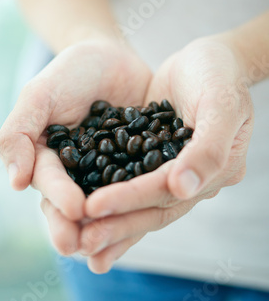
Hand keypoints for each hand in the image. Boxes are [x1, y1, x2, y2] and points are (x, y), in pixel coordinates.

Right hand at [0, 38, 151, 252]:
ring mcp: (110, 172)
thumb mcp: (40, 94)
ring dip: (110, 227)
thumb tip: (15, 181)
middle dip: (77, 227)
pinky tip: (156, 215)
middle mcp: (78, 173)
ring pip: (108, 203)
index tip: (74, 210)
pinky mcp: (140, 166)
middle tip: (83, 247)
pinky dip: (147, 202)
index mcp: (49, 159)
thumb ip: (20, 131)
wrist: (111, 55)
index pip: (51, 182)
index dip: (59, 197)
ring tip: (114, 248)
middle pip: (75, 205)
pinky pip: (143, 185)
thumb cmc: (70, 72)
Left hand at [81, 36, 253, 272]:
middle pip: (152, 207)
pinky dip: (112, 199)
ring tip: (78, 242)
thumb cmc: (220, 74)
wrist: (209, 58)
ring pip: (140, 202)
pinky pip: (131, 181)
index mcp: (215, 171)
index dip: (130, 200)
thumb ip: (208, 148)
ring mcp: (173, 170)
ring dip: (112, 222)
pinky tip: (87, 212)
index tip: (91, 207)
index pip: (167, 191)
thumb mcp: (221, 104)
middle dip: (115, 223)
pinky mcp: (154, 158)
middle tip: (78, 242)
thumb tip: (182, 188)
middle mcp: (194, 179)